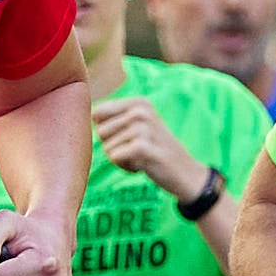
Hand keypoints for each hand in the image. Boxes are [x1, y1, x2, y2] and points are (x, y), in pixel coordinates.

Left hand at [90, 93, 208, 200]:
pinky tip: (144, 166)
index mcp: (138, 102)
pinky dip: (126, 167)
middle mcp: (141, 111)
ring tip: (143, 158)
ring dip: (121, 159)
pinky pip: (114, 158)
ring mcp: (143, 128)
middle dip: (114, 147)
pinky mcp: (143, 147)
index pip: (97, 113)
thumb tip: (89, 114)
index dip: (107, 133)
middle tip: (137, 151)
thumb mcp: (139, 128)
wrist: (186, 173)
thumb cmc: (156, 152)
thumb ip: (115, 119)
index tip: (128, 139)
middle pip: (100, 132)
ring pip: (107, 147)